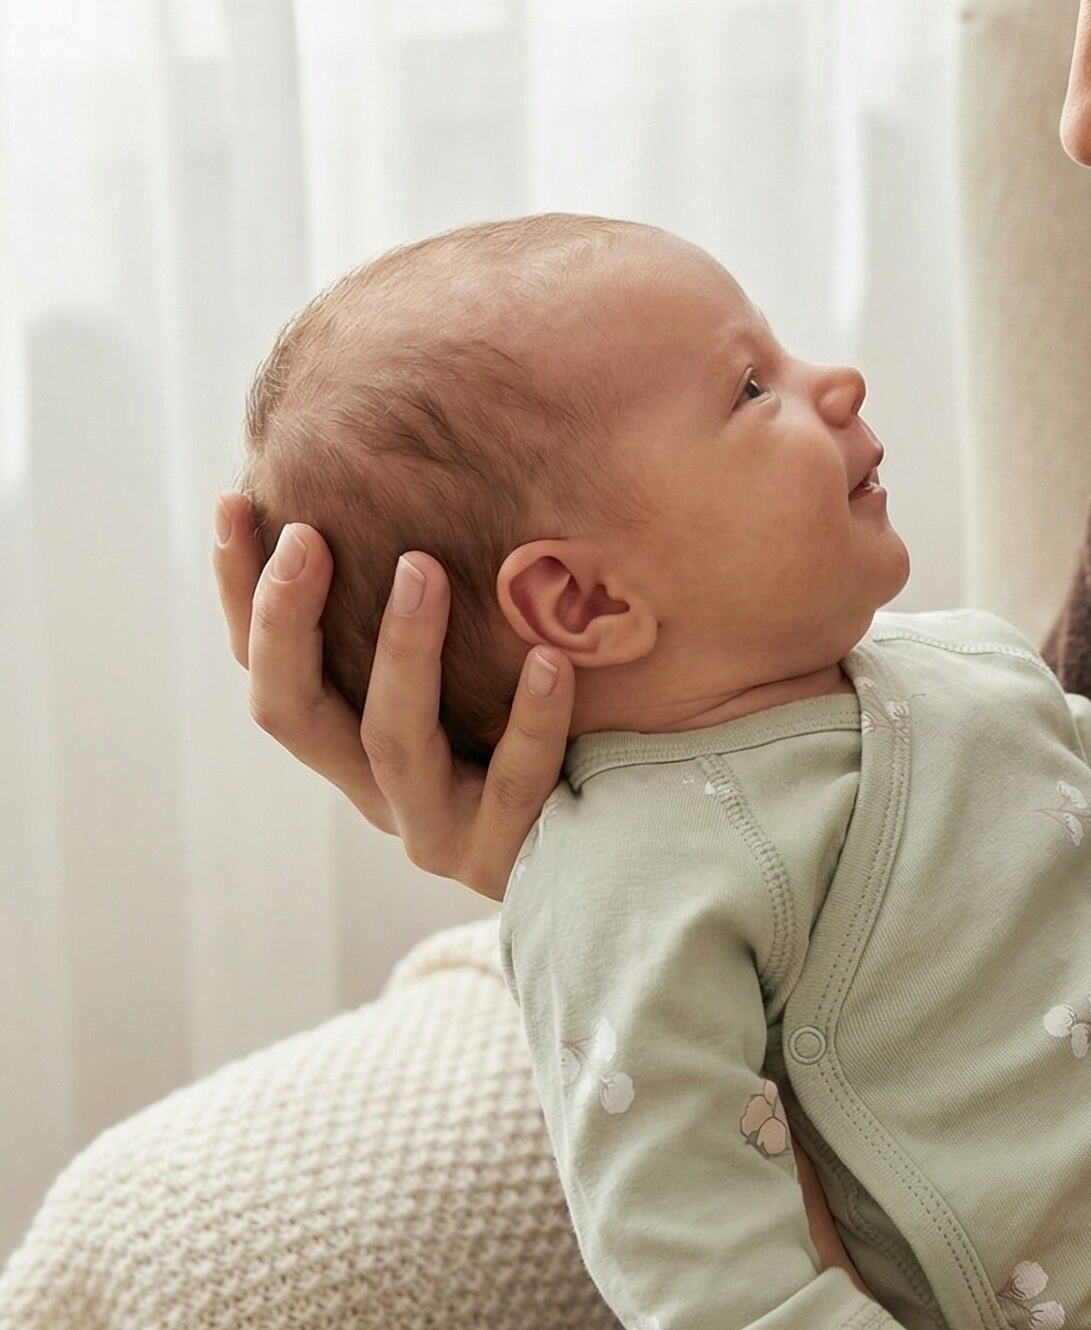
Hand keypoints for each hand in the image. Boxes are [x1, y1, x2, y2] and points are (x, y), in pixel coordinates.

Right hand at [212, 496, 572, 898]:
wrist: (612, 855)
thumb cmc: (539, 737)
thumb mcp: (470, 672)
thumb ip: (429, 605)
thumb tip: (409, 474)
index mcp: (348, 743)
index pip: (265, 665)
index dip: (239, 592)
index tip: (239, 501)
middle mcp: (374, 787)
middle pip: (290, 712)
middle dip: (287, 621)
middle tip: (308, 536)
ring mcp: (434, 829)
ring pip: (392, 741)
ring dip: (401, 649)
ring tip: (422, 566)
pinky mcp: (504, 855)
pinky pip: (515, 781)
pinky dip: (530, 718)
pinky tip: (552, 659)